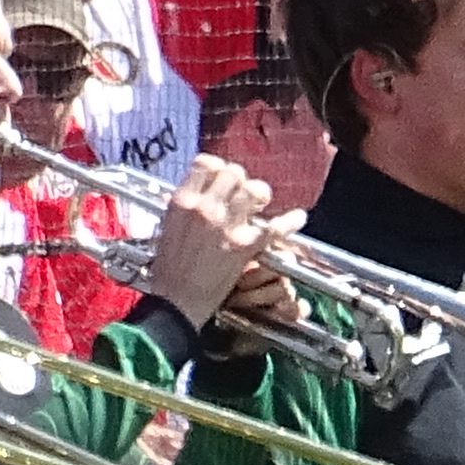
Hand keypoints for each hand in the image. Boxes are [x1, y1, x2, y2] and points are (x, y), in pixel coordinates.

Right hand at [138, 150, 279, 321]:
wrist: (176, 301)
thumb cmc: (168, 270)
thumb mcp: (166, 227)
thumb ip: (182, 206)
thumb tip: (192, 191)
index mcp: (183, 201)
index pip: (206, 163)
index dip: (218, 168)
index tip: (222, 178)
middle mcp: (205, 209)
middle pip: (234, 173)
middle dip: (241, 180)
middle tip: (241, 194)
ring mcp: (226, 226)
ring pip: (254, 190)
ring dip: (260, 194)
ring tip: (259, 204)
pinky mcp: (244, 247)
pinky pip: (275, 227)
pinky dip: (290, 222)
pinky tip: (298, 218)